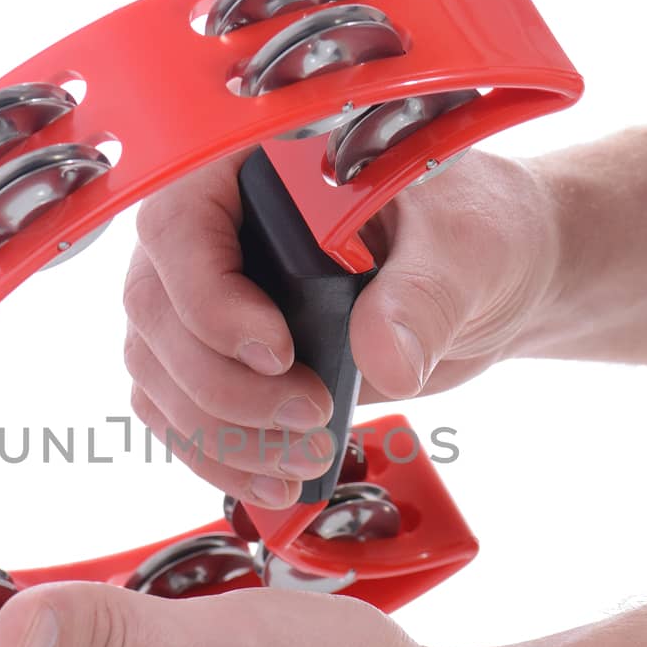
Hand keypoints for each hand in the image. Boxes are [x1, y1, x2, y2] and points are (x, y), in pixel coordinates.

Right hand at [122, 149, 562, 506]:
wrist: (490, 280)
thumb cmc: (475, 230)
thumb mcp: (463, 246)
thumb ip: (421, 295)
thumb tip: (383, 357)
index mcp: (253, 164)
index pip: (179, 228)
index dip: (212, 300)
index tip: (280, 353)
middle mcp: (213, 227)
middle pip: (156, 312)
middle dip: (224, 387)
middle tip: (310, 419)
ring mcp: (207, 296)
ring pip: (158, 372)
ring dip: (221, 434)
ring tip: (306, 461)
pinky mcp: (221, 358)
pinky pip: (179, 413)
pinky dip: (219, 456)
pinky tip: (275, 482)